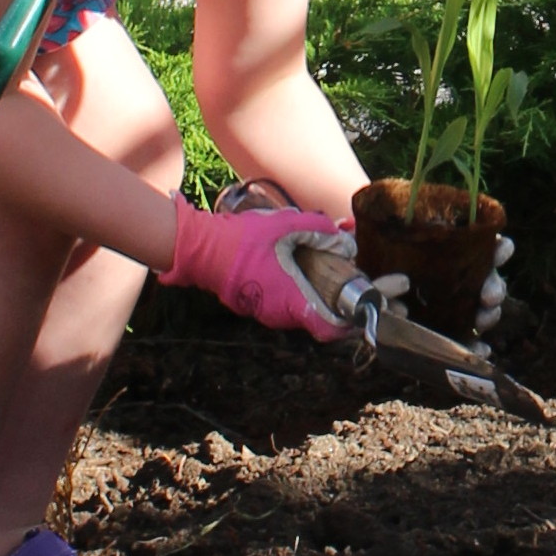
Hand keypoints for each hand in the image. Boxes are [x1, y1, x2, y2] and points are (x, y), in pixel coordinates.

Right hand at [164, 195, 351, 340]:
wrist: (200, 248)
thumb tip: (343, 237)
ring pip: (299, 308)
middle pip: (317, 315)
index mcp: (291, 301)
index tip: (356, 303)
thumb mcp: (285, 225)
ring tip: (312, 260)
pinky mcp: (253, 305)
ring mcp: (264, 312)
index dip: (348, 321)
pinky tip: (288, 263)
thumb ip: (318, 229)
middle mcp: (279, 315)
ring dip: (309, 289)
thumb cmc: (242, 240)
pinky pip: (282, 302)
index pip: (330, 330)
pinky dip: (291, 289)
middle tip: (336, 268)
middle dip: (330, 295)